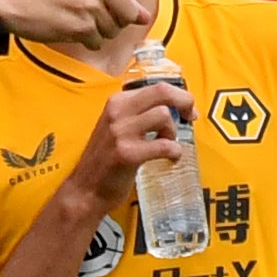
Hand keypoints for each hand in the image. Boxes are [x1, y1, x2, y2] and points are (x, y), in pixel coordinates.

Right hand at [0, 0, 201, 48]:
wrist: (18, 0)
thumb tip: (143, 17)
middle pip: (132, 14)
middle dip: (118, 19)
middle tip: (90, 10)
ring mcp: (93, 4)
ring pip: (115, 30)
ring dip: (99, 30)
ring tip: (76, 16)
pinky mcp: (83, 24)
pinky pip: (99, 41)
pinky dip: (87, 40)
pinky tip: (70, 27)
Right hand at [64, 81, 196, 209]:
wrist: (85, 189)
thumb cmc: (106, 160)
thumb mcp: (117, 127)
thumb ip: (139, 114)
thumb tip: (175, 108)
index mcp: (116, 102)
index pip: (156, 87)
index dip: (179, 95)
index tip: (187, 109)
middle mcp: (117, 112)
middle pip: (162, 92)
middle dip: (185, 102)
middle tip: (191, 117)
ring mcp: (120, 132)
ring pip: (163, 115)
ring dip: (172, 132)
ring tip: (167, 144)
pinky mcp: (127, 153)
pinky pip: (163, 145)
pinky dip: (174, 152)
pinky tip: (170, 159)